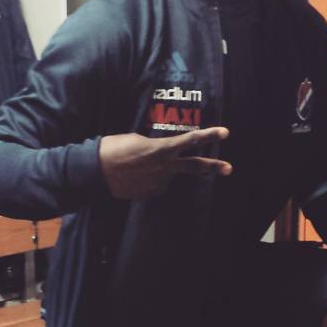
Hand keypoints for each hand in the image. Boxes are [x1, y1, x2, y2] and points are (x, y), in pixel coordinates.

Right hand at [100, 127, 231, 198]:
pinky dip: (150, 180)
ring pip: (169, 175)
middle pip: (195, 166)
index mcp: (163, 148)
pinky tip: (134, 176)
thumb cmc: (115, 148)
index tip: (225, 132)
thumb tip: (164, 154)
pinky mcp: (151, 194)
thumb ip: (157, 147)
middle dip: (213, 166)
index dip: (209, 135)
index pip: (191, 140)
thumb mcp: (139, 140)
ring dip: (159, 170)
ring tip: (138, 165)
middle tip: (229, 168)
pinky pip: (157, 185)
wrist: (96, 170)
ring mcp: (159, 183)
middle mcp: (165, 167)